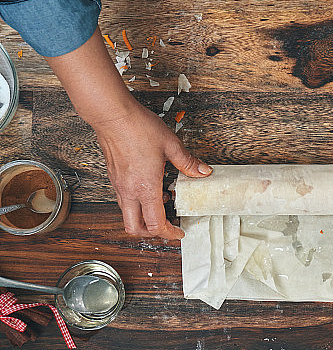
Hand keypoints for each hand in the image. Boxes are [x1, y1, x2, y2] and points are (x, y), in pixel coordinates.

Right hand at [94, 103, 210, 239]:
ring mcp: (118, 185)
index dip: (169, 234)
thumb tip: (202, 172)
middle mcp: (128, 191)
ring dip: (144, 216)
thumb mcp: (170, 145)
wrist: (112, 115)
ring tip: (162, 201)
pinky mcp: (113, 177)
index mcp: (145, 188)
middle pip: (134, 228)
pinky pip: (123, 199)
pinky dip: (137, 202)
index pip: (155, 224)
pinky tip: (150, 186)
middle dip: (151, 232)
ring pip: (128, 214)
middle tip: (167, 225)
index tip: (179, 233)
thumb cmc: (138, 128)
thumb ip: (187, 162)